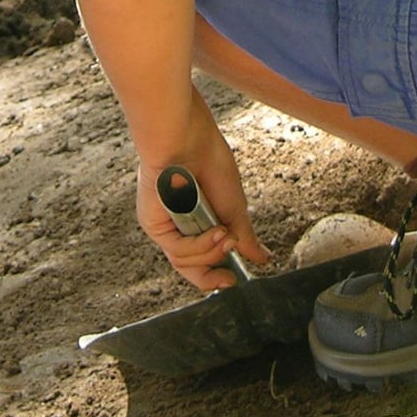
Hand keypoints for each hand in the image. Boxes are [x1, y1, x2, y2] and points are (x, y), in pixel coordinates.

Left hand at [136, 127, 269, 292]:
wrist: (188, 136)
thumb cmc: (209, 161)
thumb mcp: (234, 206)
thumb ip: (243, 236)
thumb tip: (262, 259)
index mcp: (196, 222)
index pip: (203, 260)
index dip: (217, 276)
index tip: (235, 281)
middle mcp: (176, 227)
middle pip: (191, 268)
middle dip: (212, 276)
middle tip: (230, 277)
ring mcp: (164, 226)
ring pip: (185, 262)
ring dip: (211, 254)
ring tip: (227, 237)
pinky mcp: (154, 223)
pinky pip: (178, 248)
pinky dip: (200, 244)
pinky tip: (216, 232)